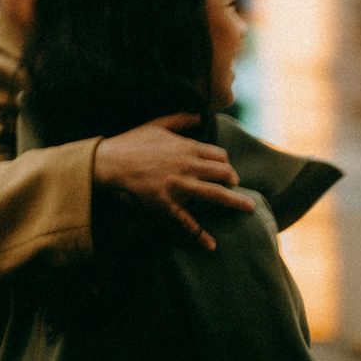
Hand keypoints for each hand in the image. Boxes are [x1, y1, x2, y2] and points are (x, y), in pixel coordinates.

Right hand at [93, 113, 253, 250]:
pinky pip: (188, 222)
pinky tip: (212, 245)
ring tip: (250, 208)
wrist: (110, 162)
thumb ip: (181, 119)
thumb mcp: (158, 124)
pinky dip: (200, 235)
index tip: (226, 169)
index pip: (219, 155)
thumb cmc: (132, 142)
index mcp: (187, 147)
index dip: (225, 163)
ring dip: (235, 202)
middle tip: (235, 185)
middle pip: (223, 173)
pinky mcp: (167, 204)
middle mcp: (188, 166)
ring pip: (215, 194)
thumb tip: (200, 115)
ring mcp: (179, 186)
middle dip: (233, 180)